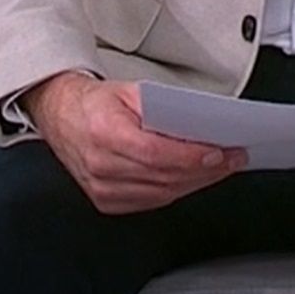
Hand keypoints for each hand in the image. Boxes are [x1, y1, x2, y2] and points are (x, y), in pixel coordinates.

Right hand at [25, 72, 245, 213]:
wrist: (62, 115)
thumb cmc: (97, 102)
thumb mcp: (132, 91)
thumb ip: (164, 108)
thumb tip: (201, 125)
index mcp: (104, 132)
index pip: (155, 153)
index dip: (190, 157)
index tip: (219, 153)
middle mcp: (100, 164)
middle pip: (163, 176)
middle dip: (204, 170)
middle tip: (233, 159)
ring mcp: (100, 187)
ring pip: (161, 193)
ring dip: (195, 182)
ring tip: (220, 168)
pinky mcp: (105, 200)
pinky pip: (150, 202)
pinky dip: (176, 190)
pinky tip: (194, 178)